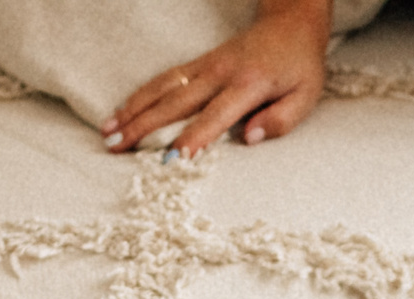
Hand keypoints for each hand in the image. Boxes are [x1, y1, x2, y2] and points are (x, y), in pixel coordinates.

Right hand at [104, 0, 331, 157]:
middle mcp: (221, 73)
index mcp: (248, 85)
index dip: (193, 139)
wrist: (292, 22)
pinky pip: (164, 79)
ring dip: (132, 110)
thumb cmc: (300, 66)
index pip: (215, 117)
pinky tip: (121, 110)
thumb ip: (281, 119)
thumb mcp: (305, 96)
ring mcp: (205, 66)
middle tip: (116, 148)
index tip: (171, 160)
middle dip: (143, 127)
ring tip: (107, 132)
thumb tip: (250, 139)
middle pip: (175, 103)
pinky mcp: (198, 63)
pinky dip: (140, 95)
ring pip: (162, 88)